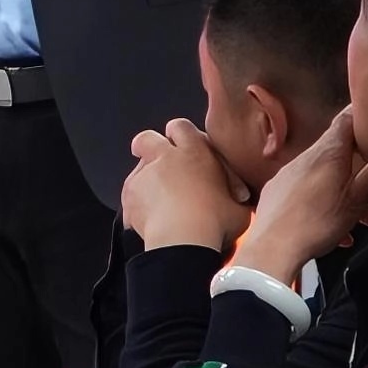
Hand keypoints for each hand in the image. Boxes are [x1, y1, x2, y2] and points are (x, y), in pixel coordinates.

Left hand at [120, 121, 252, 254]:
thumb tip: (237, 198)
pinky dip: (139, 201)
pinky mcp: (128, 194)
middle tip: (160, 162)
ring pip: (139, 167)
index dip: (181, 135)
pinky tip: (154, 218)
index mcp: (194, 153)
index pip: (181, 127)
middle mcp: (164, 157)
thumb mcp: (239, 205)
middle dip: (151, 146)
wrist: (184, 240)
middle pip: (147, 138)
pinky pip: (131, 192)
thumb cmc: (217, 222)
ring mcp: (142, 174)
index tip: (185, 149)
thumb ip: (230, 191)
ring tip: (163, 202)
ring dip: (148, 179)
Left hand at [228, 108, 367, 290]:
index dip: (366, 116)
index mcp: (327, 152)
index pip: (347, 119)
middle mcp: (305, 158)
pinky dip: (328, 205)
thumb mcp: (357, 200)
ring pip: (327, 177)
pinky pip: (310, 193)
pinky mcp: (279, 193)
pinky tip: (340, 230)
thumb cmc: (317, 222)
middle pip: (340, 152)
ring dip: (348, 193)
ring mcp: (289, 175)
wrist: (272, 248)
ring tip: (367, 218)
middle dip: (363, 168)